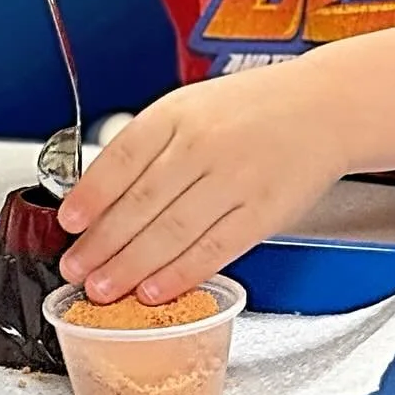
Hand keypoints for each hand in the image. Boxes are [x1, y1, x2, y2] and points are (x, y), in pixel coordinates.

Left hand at [55, 65, 346, 303]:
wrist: (325, 106)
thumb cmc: (254, 107)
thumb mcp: (195, 105)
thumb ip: (153, 144)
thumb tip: (103, 195)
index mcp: (179, 112)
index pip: (123, 157)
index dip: (91, 194)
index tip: (70, 222)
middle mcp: (204, 143)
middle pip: (141, 202)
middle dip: (102, 243)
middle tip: (76, 268)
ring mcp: (235, 178)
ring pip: (171, 231)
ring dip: (131, 266)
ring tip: (104, 288)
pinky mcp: (263, 211)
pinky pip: (214, 248)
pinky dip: (181, 273)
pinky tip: (156, 289)